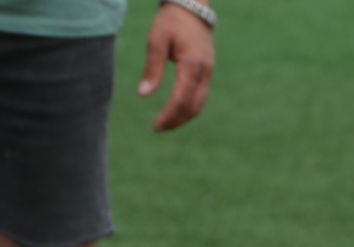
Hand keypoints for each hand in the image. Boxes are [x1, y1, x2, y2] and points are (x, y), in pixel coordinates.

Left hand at [139, 3, 214, 131]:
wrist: (192, 7)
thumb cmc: (171, 21)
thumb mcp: (156, 41)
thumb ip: (152, 69)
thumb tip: (144, 95)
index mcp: (192, 65)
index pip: (181, 99)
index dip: (169, 116)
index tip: (156, 126)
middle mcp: (205, 72)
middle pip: (193, 107)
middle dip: (176, 121)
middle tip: (159, 128)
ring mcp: (209, 73)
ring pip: (199, 104)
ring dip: (183, 117)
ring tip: (166, 122)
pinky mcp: (208, 72)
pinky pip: (201, 96)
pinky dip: (189, 107)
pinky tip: (176, 109)